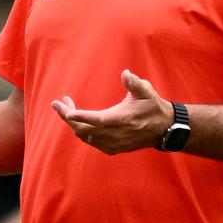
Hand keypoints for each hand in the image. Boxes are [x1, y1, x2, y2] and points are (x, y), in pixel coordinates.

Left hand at [50, 69, 171, 153]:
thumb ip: (135, 83)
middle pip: (84, 129)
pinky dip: (81, 131)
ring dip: (73, 123)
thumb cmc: (152, 106)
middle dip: (68, 116)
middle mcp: (116, 134)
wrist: (163, 129)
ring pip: (84, 136)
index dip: (82, 116)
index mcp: (122, 119)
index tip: (66, 111)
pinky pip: (90, 141)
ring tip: (66, 107)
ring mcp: (113, 144)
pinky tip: (77, 119)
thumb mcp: (147, 92)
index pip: (98, 120)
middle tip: (59, 103)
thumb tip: (126, 73)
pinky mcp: (112, 149)